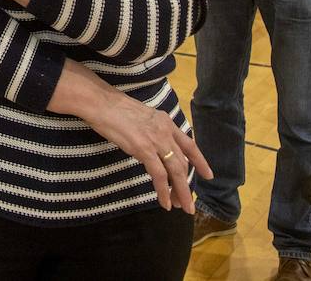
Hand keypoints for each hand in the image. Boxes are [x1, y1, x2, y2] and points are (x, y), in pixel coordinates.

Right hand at [81, 87, 211, 212]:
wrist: (102, 103)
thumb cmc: (115, 109)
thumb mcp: (142, 117)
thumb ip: (153, 131)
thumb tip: (155, 147)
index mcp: (166, 122)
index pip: (190, 144)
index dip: (200, 162)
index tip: (208, 176)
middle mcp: (166, 131)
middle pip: (183, 163)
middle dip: (186, 185)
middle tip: (187, 203)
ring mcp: (156, 141)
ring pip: (176, 172)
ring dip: (181, 192)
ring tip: (182, 207)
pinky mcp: (144, 149)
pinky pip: (159, 175)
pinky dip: (163, 191)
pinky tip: (165, 202)